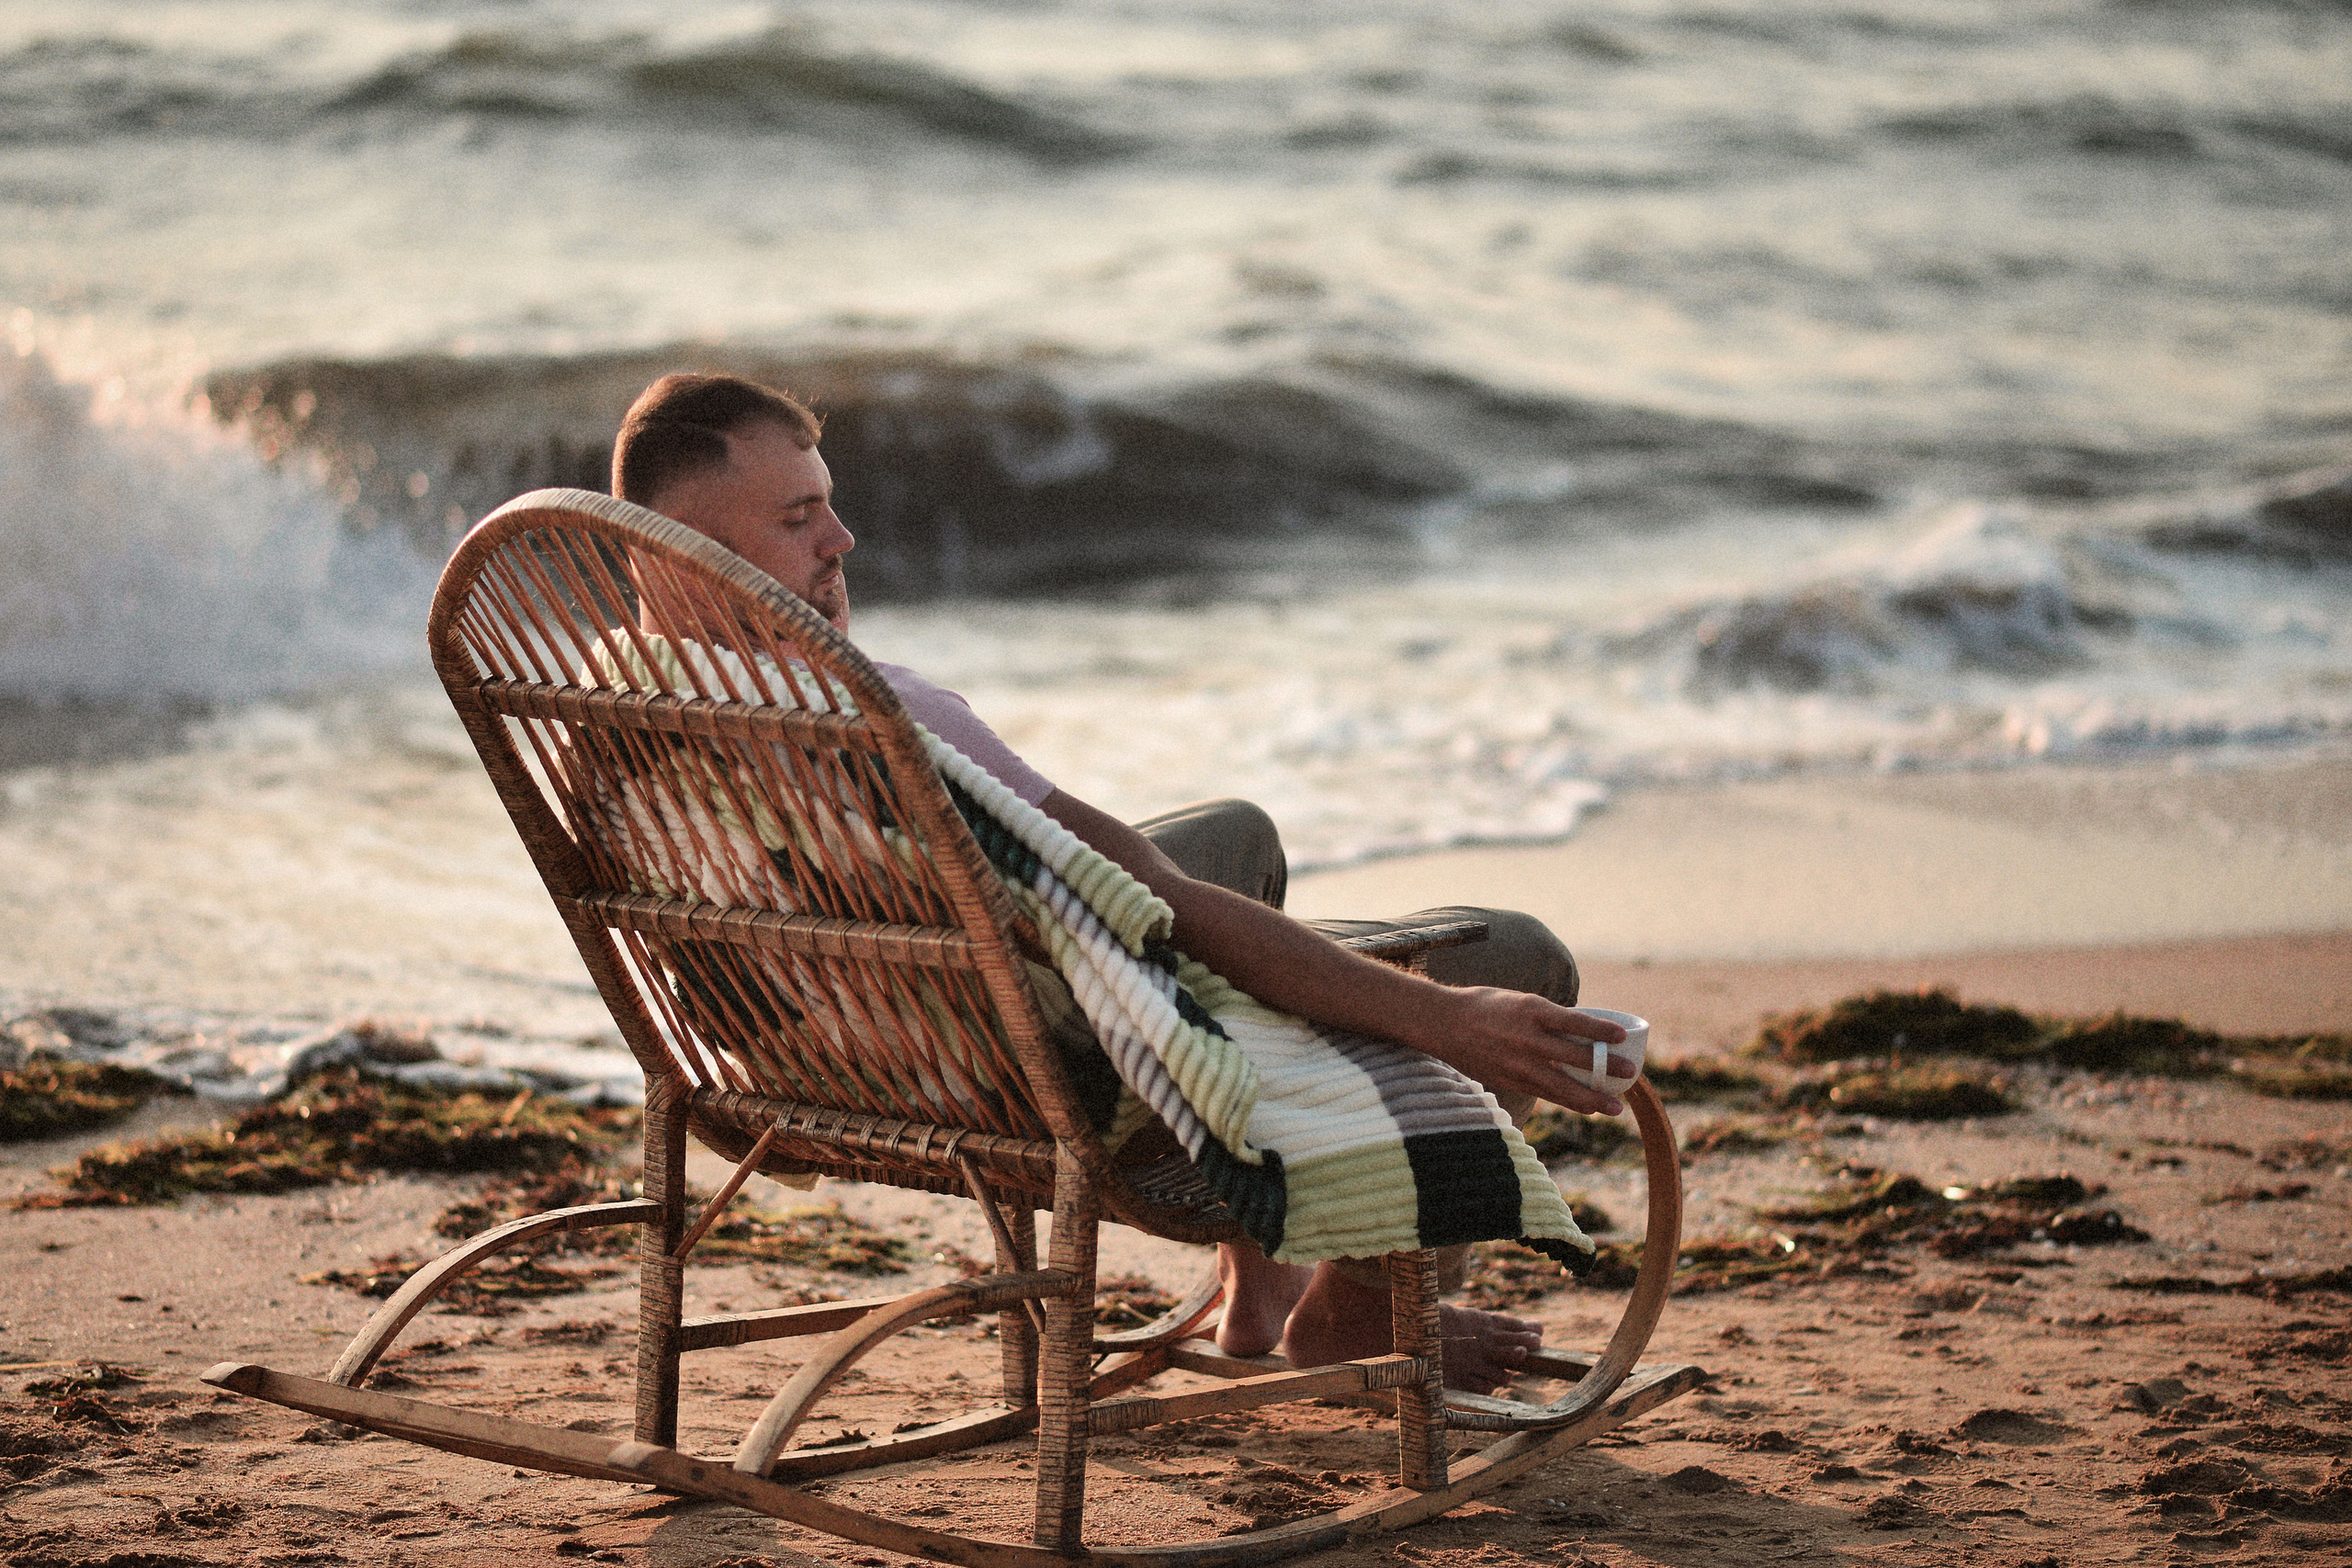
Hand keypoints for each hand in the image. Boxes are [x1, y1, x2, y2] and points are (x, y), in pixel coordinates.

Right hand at [1406, 989, 1633, 1116]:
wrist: (1444, 1023)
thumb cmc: (1486, 1006)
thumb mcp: (1520, 1000)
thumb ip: (1548, 1016)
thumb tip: (1582, 1030)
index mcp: (1532, 1010)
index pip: (1574, 1021)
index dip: (1600, 1030)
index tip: (1622, 1035)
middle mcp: (1527, 1038)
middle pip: (1574, 1058)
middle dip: (1606, 1069)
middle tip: (1630, 1075)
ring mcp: (1518, 1062)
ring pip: (1562, 1086)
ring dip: (1592, 1098)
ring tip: (1614, 1107)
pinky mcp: (1510, 1080)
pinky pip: (1545, 1094)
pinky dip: (1568, 1102)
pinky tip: (1586, 1107)